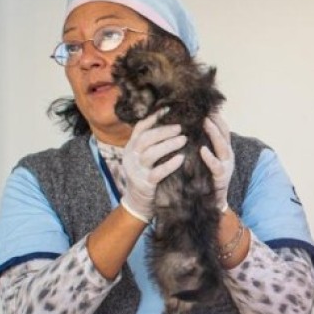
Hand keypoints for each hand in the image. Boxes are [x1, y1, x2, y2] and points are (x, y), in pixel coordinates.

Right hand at [120, 108, 186, 222]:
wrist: (137, 204)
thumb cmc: (146, 176)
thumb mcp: (144, 158)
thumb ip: (152, 144)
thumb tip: (171, 125)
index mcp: (130, 148)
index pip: (139, 128)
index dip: (153, 118)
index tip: (168, 109)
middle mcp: (130, 157)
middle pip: (145, 138)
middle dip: (164, 131)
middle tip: (181, 127)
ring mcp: (136, 171)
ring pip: (150, 154)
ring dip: (168, 145)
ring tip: (184, 139)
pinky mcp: (144, 184)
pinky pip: (157, 172)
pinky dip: (170, 165)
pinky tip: (181, 159)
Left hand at [200, 114, 234, 211]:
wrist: (212, 203)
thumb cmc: (206, 179)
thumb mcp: (205, 159)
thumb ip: (202, 144)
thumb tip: (189, 127)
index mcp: (224, 149)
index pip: (223, 128)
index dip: (216, 116)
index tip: (206, 105)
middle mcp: (227, 155)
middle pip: (224, 133)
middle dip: (216, 120)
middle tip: (205, 109)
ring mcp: (226, 166)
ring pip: (223, 146)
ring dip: (214, 133)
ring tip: (206, 123)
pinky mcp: (221, 178)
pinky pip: (216, 166)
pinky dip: (210, 157)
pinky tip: (202, 150)